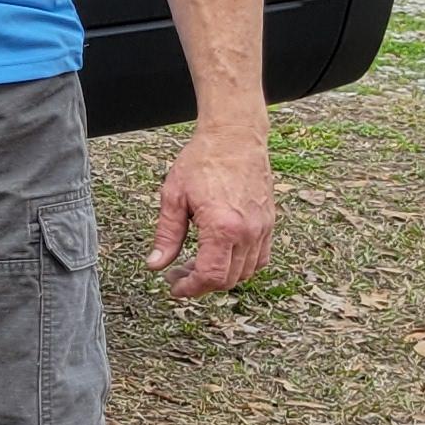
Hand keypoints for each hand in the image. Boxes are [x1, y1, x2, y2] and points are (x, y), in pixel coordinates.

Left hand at [149, 115, 274, 296]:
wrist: (235, 136)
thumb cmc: (203, 160)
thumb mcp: (173, 196)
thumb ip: (166, 235)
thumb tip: (156, 264)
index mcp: (222, 227)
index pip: (210, 276)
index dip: (191, 288)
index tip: (175, 287)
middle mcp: (247, 231)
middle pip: (228, 279)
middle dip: (201, 284)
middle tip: (179, 274)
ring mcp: (262, 228)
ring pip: (246, 272)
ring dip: (221, 276)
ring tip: (196, 264)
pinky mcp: (269, 223)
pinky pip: (260, 257)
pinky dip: (242, 265)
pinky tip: (222, 256)